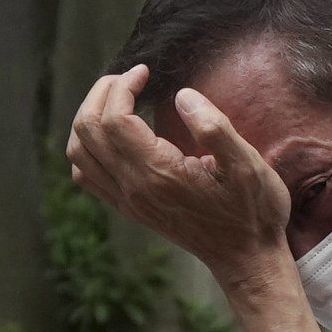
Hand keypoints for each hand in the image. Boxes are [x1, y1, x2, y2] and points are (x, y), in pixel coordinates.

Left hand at [67, 67, 302, 331]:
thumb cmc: (252, 211)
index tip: (146, 72)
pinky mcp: (130, 208)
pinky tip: (112, 135)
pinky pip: (86, 174)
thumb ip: (215, 127)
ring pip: (79, 151)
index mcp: (158, 173)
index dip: (124, 85)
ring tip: (116, 99)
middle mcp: (134, 188)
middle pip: (88, 129)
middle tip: (129, 78)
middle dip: (101, 93)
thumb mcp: (247, 164)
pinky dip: (87, 148)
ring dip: (89, 117)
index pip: (114, 118)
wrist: (247, 259)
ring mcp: (128, 201)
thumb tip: (183, 96)